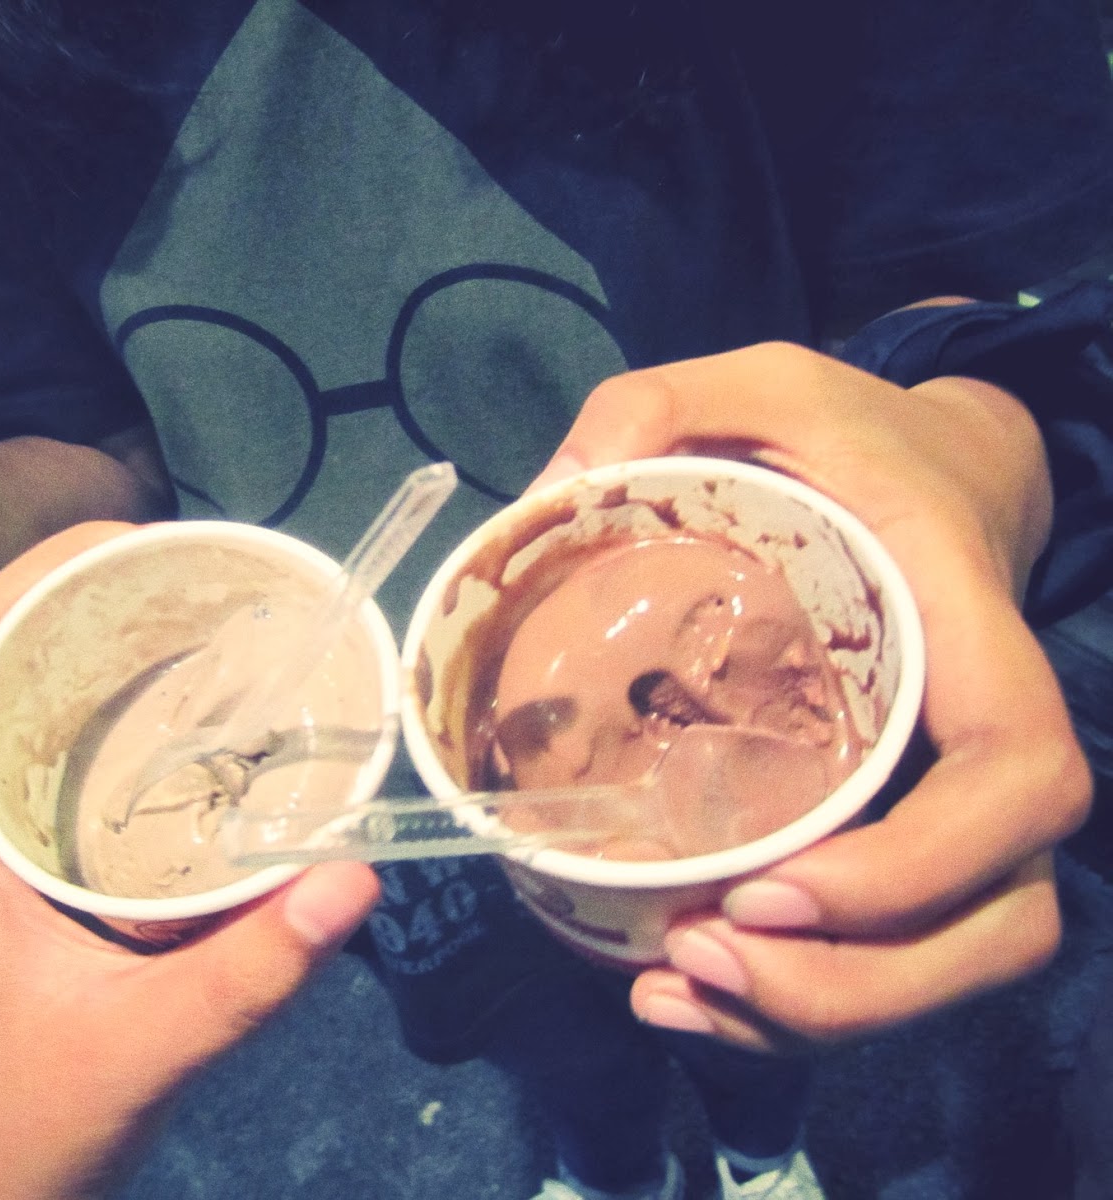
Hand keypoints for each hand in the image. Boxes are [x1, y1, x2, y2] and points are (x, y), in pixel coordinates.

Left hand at [0, 523, 380, 1199]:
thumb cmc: (20, 1120)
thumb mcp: (139, 1047)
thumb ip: (248, 971)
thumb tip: (359, 875)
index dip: (56, 564)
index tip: (160, 538)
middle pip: (22, 653)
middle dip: (113, 600)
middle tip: (227, 582)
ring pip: (51, 704)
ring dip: (127, 657)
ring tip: (232, 629)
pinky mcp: (29, 870)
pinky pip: (78, 762)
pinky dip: (138, 725)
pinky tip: (218, 733)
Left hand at [534, 342, 1091, 1052]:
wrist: (937, 473)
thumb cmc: (848, 438)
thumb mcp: (754, 385)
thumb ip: (654, 405)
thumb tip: (549, 492)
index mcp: (967, 630)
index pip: (1016, 775)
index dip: (922, 866)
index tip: (776, 885)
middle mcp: (989, 737)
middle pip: (1002, 916)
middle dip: (861, 980)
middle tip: (703, 954)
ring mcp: (965, 802)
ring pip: (962, 960)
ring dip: (826, 1013)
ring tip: (676, 989)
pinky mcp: (918, 834)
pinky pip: (900, 956)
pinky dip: (806, 1005)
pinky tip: (688, 996)